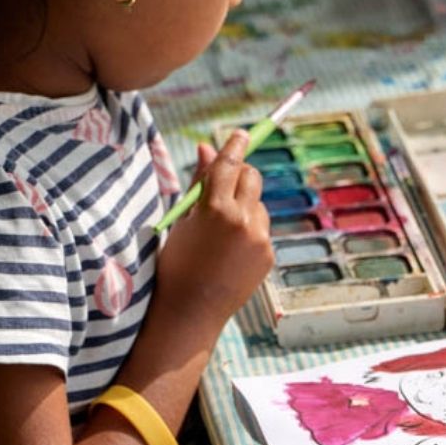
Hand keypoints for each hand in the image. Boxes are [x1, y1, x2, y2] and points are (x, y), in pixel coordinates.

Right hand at [155, 130, 272, 327]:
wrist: (192, 310)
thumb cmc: (177, 263)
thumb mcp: (182, 220)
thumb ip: (198, 182)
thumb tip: (206, 147)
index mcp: (215, 209)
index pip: (230, 164)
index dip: (235, 146)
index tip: (242, 134)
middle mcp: (243, 221)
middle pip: (252, 177)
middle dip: (241, 174)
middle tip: (226, 183)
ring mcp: (259, 239)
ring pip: (258, 204)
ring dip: (245, 206)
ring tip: (221, 232)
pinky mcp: (268, 255)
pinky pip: (262, 230)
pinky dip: (249, 231)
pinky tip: (230, 252)